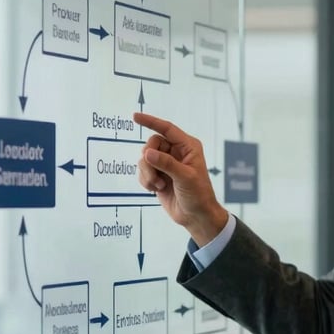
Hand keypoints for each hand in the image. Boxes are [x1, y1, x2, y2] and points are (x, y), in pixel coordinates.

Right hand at [133, 112, 227, 245]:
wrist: (196, 216)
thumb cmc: (198, 195)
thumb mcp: (185, 177)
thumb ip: (166, 164)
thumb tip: (147, 153)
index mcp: (188, 147)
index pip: (167, 129)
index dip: (151, 122)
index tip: (135, 117)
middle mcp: (176, 152)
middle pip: (151, 144)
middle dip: (148, 160)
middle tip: (155, 175)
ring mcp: (166, 164)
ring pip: (144, 159)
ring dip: (147, 173)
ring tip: (158, 186)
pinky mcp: (158, 175)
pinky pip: (142, 171)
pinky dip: (145, 180)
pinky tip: (155, 189)